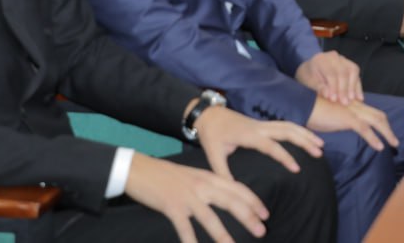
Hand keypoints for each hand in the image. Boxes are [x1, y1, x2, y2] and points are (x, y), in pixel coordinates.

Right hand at [124, 152, 267, 242]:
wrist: (138, 168)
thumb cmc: (165, 175)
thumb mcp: (192, 176)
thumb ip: (208, 185)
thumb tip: (223, 197)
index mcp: (208, 177)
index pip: (237, 188)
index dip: (253, 201)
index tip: (265, 214)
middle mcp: (201, 185)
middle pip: (231, 202)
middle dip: (248, 217)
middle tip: (262, 230)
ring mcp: (187, 196)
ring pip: (210, 218)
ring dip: (223, 235)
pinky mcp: (171, 206)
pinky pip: (184, 228)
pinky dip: (190, 241)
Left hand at [193, 105, 322, 182]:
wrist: (208, 115)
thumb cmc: (211, 136)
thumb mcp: (213, 155)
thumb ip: (224, 173)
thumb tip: (233, 191)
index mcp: (248, 135)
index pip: (271, 146)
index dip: (285, 156)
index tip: (297, 168)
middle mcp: (259, 127)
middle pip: (287, 130)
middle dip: (304, 140)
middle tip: (319, 152)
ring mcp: (263, 123)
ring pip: (289, 125)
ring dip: (305, 133)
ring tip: (320, 144)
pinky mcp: (263, 124)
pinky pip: (285, 125)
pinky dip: (299, 130)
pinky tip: (307, 138)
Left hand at [295, 51, 362, 104]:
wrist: (310, 69)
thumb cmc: (308, 77)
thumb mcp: (309, 82)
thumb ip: (319, 87)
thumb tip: (328, 95)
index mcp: (321, 59)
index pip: (330, 73)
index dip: (333, 87)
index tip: (334, 100)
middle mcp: (333, 57)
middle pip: (343, 72)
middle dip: (344, 89)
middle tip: (345, 102)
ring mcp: (343, 59)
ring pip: (353, 71)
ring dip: (353, 87)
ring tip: (352, 100)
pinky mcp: (349, 64)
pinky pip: (356, 74)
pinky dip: (358, 86)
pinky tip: (359, 97)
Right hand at [306, 98, 398, 151]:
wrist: (304, 107)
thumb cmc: (314, 112)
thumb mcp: (330, 116)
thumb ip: (338, 120)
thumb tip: (341, 127)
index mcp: (352, 105)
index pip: (372, 113)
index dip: (381, 123)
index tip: (386, 133)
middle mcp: (355, 106)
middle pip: (378, 115)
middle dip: (388, 128)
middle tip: (394, 140)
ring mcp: (352, 112)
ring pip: (376, 121)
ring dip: (387, 133)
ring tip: (393, 144)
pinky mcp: (347, 119)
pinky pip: (365, 129)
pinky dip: (374, 138)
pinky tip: (379, 147)